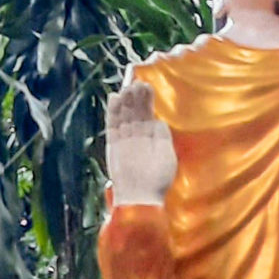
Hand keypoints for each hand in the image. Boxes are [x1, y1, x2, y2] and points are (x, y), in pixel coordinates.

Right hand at [107, 77, 177, 208]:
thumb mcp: (167, 154)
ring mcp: (125, 139)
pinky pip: (112, 124)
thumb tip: (157, 120)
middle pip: (135, 111)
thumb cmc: (158, 179)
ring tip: (128, 86)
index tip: (147, 86)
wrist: (140, 196)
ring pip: (124, 115)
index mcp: (152, 138)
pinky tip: (114, 97)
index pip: (148, 114)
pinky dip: (112, 111)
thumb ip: (162, 136)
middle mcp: (137, 136)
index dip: (147, 100)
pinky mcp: (113, 144)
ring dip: (125, 100)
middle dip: (136, 97)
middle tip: (138, 82)